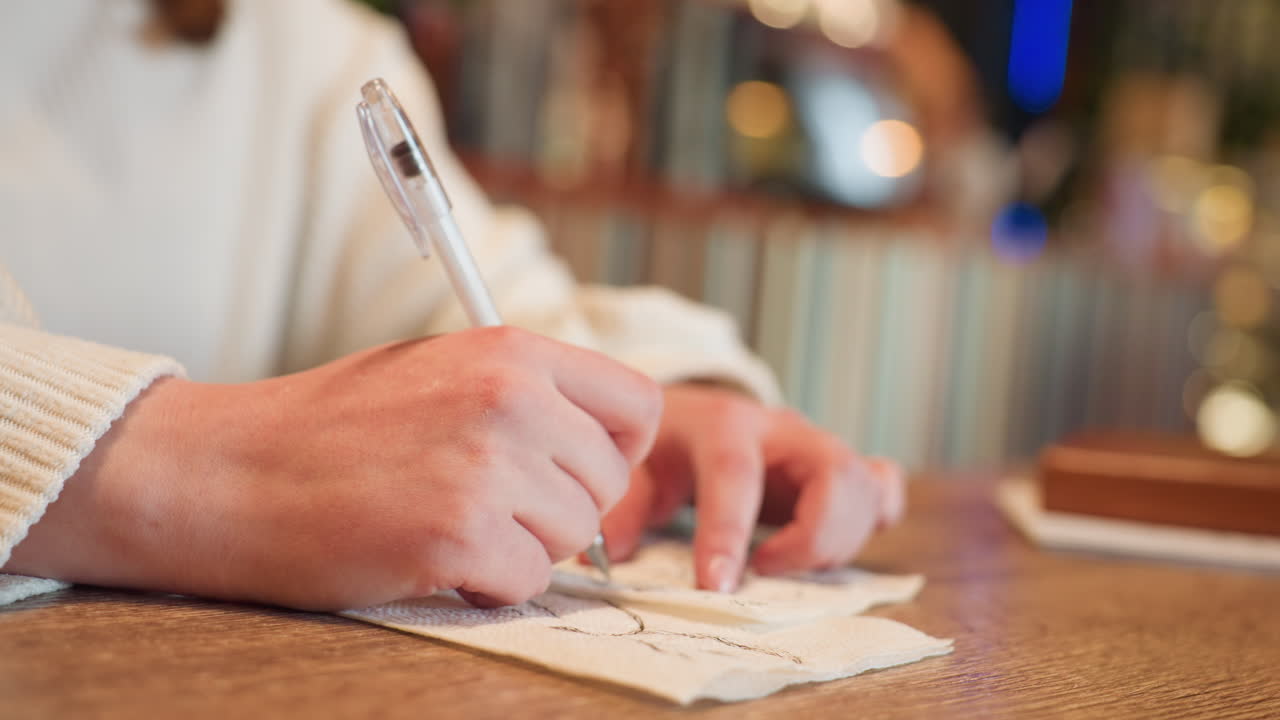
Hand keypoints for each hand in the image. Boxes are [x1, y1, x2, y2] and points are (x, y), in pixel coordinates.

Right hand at [4, 327, 661, 610]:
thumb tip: (599, 443)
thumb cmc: (332, 425)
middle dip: (563, 505)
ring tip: (453, 524)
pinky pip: (527, 581)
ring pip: (574, 536)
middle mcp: (511, 399)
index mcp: (511, 351)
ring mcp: (487, 466)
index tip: (579, 468)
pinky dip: (488, 583)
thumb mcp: (440, 370)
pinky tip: (435, 556)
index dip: (618, 449)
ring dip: (524, 546)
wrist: (233, 470)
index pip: (638, 404)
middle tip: (494, 504)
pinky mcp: (458, 534)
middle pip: (610, 480)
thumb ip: (525, 393)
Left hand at [601, 384, 903, 591]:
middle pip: (833, 471)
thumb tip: (606, 556)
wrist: (688, 411)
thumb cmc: (663, 445)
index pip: (736, 475)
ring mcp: (817, 444)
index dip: (728, 534)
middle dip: (813, 535)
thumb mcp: (636, 468)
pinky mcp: (839, 464)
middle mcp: (781, 428)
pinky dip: (875, 516)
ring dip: (841, 537)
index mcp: (724, 424)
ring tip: (789, 562)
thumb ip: (624, 508)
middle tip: (769, 570)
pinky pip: (883, 482)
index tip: (717, 587)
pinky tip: (840, 542)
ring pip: (864, 482)